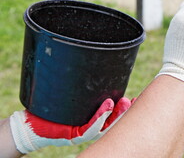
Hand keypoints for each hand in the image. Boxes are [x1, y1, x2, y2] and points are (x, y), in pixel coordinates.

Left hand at [9, 97, 132, 153]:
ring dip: (115, 113)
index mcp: (93, 120)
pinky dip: (100, 117)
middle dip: (125, 111)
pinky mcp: (73, 135)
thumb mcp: (71, 98)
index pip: (113, 115)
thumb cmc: (51, 110)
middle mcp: (90, 128)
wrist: (31, 124)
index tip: (136, 98)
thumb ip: (83, 89)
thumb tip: (92, 64)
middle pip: (113, 121)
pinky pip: (89, 127)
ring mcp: (83, 132)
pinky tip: (108, 106)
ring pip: (104, 125)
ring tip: (124, 102)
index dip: (126, 108)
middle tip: (133, 100)